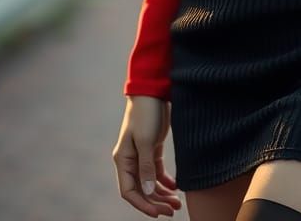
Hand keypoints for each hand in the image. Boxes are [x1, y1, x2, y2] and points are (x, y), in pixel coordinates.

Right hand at [112, 95, 182, 216]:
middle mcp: (130, 160)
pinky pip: (157, 172)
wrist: (153, 91)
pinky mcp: (152, 149)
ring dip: (162, 194)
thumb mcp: (146, 140)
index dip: (142, 205)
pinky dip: (165, 181)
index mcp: (122, 160)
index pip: (129, 192)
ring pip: (150, 183)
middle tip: (173, 210)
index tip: (158, 213)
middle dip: (156, 202)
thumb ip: (146, 166)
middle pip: (141, 190)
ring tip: (178, 202)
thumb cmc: (146, 113)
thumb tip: (146, 191)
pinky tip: (176, 187)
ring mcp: (141, 155)